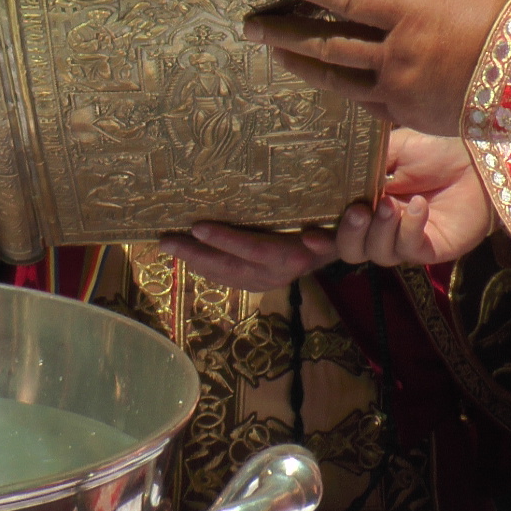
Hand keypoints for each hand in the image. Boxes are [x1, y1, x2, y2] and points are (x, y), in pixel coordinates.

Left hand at [158, 222, 338, 292]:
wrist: (345, 251)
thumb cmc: (336, 227)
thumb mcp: (335, 228)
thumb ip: (324, 239)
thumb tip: (313, 239)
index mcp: (291, 258)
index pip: (253, 249)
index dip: (225, 239)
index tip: (197, 226)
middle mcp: (276, 274)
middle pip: (230, 266)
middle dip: (196, 254)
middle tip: (166, 240)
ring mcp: (266, 282)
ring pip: (225, 275)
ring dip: (196, 262)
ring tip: (170, 247)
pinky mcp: (260, 284)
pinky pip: (228, 279)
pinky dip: (207, 269)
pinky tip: (189, 258)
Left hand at [246, 0, 510, 135]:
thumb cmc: (505, 16)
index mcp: (411, 15)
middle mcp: (398, 56)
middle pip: (327, 44)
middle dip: (284, 34)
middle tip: (251, 27)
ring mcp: (401, 91)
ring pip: (338, 79)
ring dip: (301, 65)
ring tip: (275, 54)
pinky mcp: (410, 116)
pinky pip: (363, 101)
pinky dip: (339, 88)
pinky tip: (323, 79)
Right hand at [331, 129, 493, 266]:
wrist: (475, 155)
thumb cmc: (433, 149)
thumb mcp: (389, 150)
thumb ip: (359, 166)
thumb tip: (327, 174)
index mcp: (365, 204)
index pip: (336, 228)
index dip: (319, 236)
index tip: (307, 233)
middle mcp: (381, 227)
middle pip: (351, 251)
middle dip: (347, 236)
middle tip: (356, 212)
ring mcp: (405, 240)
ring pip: (378, 254)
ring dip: (380, 230)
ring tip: (390, 205)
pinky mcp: (431, 249)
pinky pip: (410, 249)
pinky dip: (410, 227)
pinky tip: (419, 205)